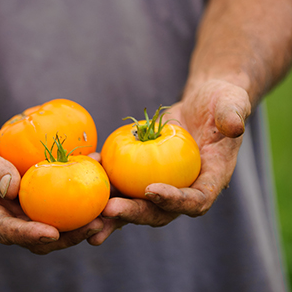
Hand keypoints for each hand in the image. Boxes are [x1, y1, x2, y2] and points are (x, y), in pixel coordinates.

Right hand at [0, 117, 103, 253]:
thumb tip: (13, 188)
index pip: (6, 229)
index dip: (30, 236)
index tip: (52, 234)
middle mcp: (3, 208)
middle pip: (37, 231)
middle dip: (67, 234)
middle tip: (95, 224)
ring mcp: (18, 197)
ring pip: (50, 213)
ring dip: (78, 214)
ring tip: (105, 206)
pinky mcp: (29, 181)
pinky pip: (53, 187)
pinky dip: (73, 182)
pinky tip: (95, 166)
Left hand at [88, 80, 249, 244]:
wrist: (203, 104)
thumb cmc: (222, 102)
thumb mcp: (231, 103)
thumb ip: (233, 115)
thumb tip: (234, 127)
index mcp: (211, 180)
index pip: (195, 200)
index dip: (174, 201)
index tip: (151, 190)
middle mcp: (186, 189)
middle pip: (159, 211)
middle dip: (134, 213)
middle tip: (109, 211)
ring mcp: (164, 184)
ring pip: (137, 204)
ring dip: (113, 213)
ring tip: (88, 221)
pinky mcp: (145, 173)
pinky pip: (125, 182)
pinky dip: (106, 182)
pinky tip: (88, 172)